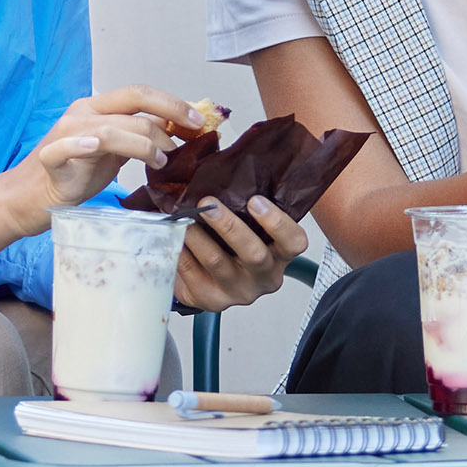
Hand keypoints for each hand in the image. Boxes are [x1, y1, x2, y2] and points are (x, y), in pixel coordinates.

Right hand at [7, 87, 219, 226]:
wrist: (32, 197)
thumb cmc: (75, 174)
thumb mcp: (115, 151)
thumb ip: (140, 135)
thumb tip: (177, 126)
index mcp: (97, 106)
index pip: (140, 93)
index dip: (172, 103)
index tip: (198, 121)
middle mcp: (82, 112)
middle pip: (131, 102)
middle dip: (167, 118)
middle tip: (188, 141)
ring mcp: (65, 132)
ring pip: (111, 127)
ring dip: (143, 143)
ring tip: (159, 161)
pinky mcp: (51, 157)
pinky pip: (66, 146)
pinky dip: (82, 144)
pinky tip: (95, 147)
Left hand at [173, 196, 308, 313]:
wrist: (212, 279)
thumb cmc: (233, 243)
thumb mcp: (248, 225)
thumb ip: (244, 203)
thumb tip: (220, 165)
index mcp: (280, 255)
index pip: (293, 242)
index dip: (277, 222)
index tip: (255, 200)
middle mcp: (265, 277)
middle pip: (254, 254)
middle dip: (228, 226)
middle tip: (207, 205)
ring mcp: (238, 291)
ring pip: (218, 264)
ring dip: (198, 238)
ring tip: (182, 219)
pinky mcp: (212, 300)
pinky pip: (192, 276)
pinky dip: (181, 253)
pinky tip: (172, 238)